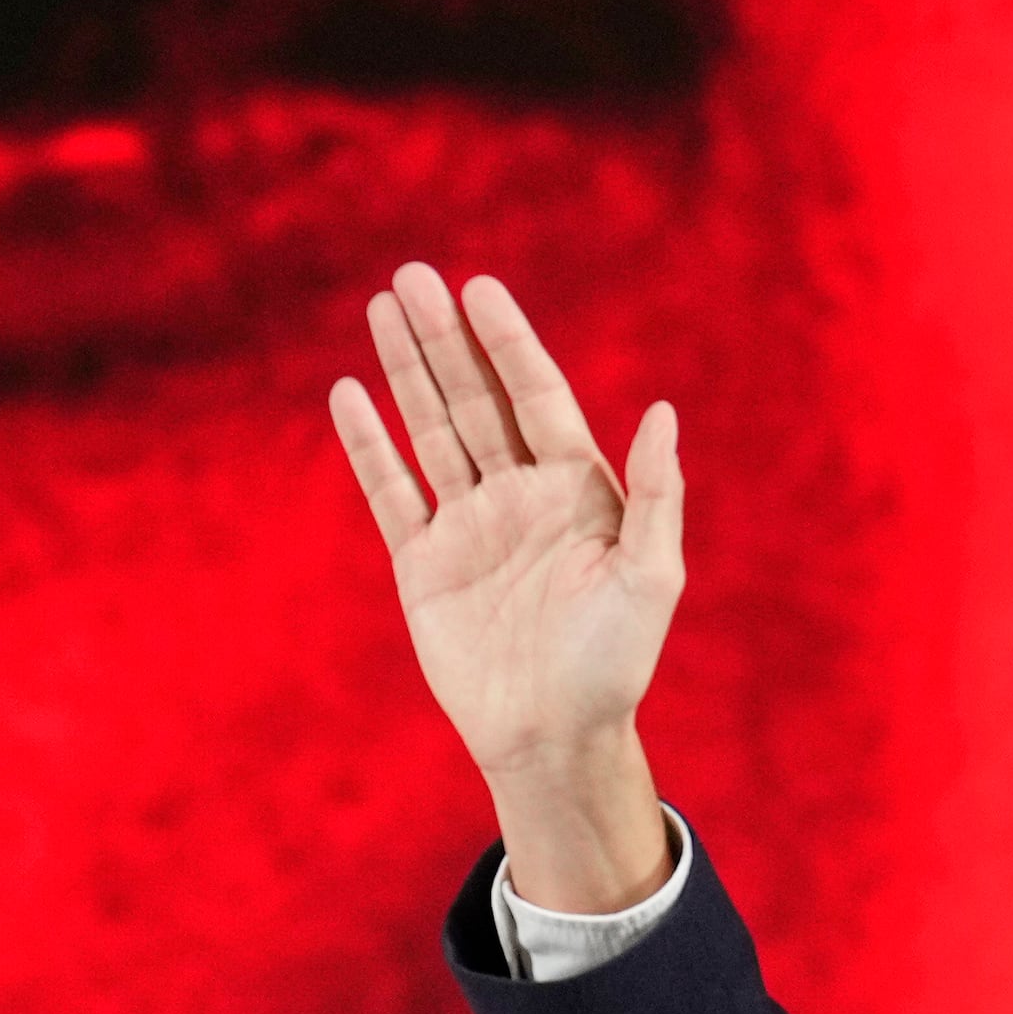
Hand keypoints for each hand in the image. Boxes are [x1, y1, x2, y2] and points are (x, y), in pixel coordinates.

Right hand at [326, 263, 684, 909]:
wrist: (554, 737)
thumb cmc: (616, 661)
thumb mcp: (652, 577)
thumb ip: (658, 493)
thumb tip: (663, 410)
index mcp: (579, 489)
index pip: (537, 395)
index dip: (508, 342)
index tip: (480, 288)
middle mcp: (520, 495)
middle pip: (476, 399)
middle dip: (444, 340)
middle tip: (412, 276)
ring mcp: (468, 525)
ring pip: (432, 430)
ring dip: (407, 372)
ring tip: (382, 307)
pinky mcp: (423, 564)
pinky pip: (391, 492)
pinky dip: (369, 445)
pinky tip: (350, 392)